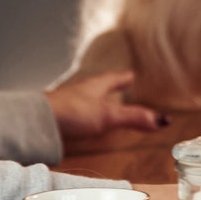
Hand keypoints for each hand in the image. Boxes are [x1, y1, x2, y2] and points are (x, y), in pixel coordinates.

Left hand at [44, 71, 166, 141]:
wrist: (38, 121)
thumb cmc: (71, 112)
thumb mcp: (109, 115)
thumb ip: (134, 118)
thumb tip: (162, 119)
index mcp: (97, 86)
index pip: (115, 78)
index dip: (124, 78)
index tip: (132, 75)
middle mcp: (83, 92)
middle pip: (100, 87)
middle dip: (110, 87)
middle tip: (119, 85)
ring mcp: (70, 104)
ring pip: (88, 99)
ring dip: (97, 101)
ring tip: (103, 104)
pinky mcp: (60, 118)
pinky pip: (76, 114)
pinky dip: (84, 116)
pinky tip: (82, 124)